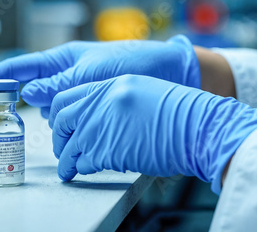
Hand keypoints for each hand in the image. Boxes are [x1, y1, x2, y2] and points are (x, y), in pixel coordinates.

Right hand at [0, 36, 199, 108]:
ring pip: (55, 111)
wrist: (173, 72)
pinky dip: (78, 125)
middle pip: (36, 94)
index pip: (20, 66)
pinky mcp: (95, 105)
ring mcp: (81, 89)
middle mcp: (70, 73)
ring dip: (64, 118)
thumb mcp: (94, 71)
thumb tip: (30, 93)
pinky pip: (74, 119)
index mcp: (65, 58)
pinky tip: (93, 125)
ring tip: (89, 113)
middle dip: (40, 106)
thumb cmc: (136, 60)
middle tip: (56, 111)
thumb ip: (61, 84)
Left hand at [48, 75, 256, 192]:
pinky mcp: (107, 150)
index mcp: (112, 84)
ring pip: (69, 146)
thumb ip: (117, 99)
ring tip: (68, 169)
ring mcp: (102, 126)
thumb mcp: (144, 91)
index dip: (60, 114)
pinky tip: (86, 171)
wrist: (197, 126)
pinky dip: (82, 169)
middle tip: (62, 148)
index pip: (68, 97)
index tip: (62, 125)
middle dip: (58, 137)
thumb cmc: (181, 112)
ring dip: (66, 161)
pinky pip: (83, 163)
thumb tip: (99, 116)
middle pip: (61, 120)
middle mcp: (102, 102)